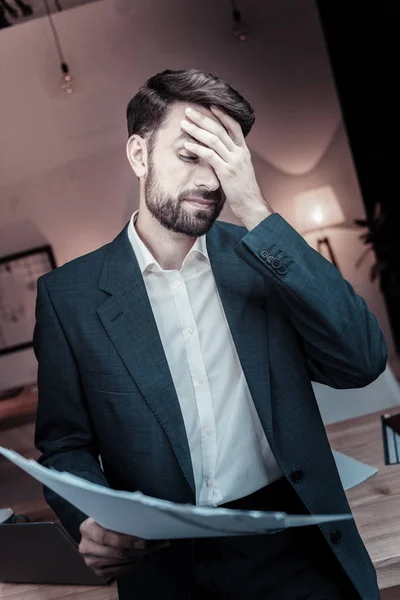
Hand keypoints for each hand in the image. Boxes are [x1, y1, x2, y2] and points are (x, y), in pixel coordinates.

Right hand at [79, 517, 170, 580]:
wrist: (103, 530)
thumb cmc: (111, 520)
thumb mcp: (113, 513)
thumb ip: (122, 515)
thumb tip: (142, 515)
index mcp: (87, 528)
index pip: (104, 536)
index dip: (124, 540)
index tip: (140, 540)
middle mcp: (85, 546)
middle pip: (111, 552)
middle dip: (131, 550)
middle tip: (145, 547)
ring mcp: (90, 561)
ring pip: (115, 562)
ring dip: (132, 557)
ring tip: (143, 551)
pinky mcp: (97, 571)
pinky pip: (116, 572)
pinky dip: (128, 566)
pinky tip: (135, 558)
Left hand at [181, 106, 272, 225]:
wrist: (251, 204)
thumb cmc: (243, 190)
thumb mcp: (240, 170)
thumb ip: (230, 159)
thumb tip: (218, 153)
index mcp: (243, 151)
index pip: (234, 126)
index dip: (223, 115)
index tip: (211, 106)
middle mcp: (239, 153)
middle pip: (220, 129)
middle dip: (203, 118)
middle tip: (189, 111)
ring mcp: (233, 161)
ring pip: (213, 140)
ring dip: (197, 130)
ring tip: (184, 124)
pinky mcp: (226, 171)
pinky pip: (210, 155)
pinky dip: (197, 148)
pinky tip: (187, 144)